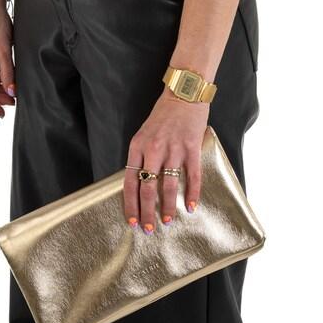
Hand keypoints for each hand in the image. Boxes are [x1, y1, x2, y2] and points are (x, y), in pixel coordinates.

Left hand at [124, 85, 209, 231]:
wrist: (183, 93)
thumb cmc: (163, 115)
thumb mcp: (144, 133)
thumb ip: (142, 156)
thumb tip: (140, 183)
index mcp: (138, 146)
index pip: (130, 181)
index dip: (130, 203)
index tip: (132, 220)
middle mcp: (154, 149)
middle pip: (147, 188)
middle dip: (147, 212)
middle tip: (149, 229)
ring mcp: (174, 149)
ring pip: (169, 185)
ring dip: (168, 207)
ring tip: (167, 221)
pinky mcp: (192, 147)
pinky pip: (192, 176)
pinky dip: (193, 193)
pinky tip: (192, 206)